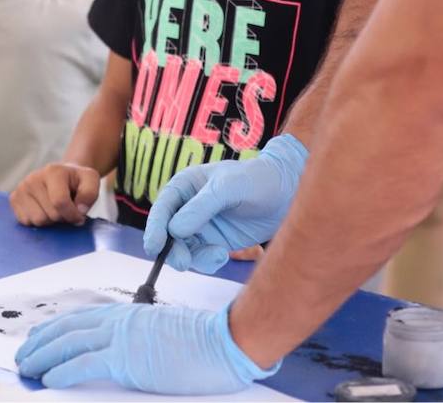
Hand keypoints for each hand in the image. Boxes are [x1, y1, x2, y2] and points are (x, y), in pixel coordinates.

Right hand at [10, 163, 100, 225]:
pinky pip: (25, 222)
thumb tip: (79, 210)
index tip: (79, 216)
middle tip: (66, 209)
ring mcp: (21, 188)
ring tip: (54, 208)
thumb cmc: (76, 181)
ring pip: (37, 220)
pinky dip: (37, 221)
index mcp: (53, 171)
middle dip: (62, 218)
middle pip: (49, 215)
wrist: (61, 176)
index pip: (60, 202)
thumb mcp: (91, 181)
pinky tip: (43, 209)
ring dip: (49, 221)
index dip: (72, 215)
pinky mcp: (14, 198)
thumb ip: (90, 194)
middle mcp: (33, 178)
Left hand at [15, 304, 276, 393]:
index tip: (37, 338)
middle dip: (40, 342)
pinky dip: (63, 371)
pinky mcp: (127, 358)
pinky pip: (85, 364)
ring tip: (27, 367)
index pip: (79, 318)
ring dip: (43, 356)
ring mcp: (122, 339)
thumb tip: (116, 352)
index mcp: (127, 315)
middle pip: (68, 329)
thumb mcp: (160, 332)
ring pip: (69, 344)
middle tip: (22, 356)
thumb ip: (135, 337)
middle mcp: (119, 321)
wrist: (222, 341)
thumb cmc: (200, 341)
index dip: (54, 329)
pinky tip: (49, 379)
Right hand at [144, 134, 307, 273]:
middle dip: (173, 249)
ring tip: (217, 256)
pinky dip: (207, 262)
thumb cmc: (258, 180)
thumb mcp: (229, 187)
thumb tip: (174, 230)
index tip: (155, 247)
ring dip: (194, 258)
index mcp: (186, 185)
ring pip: (184, 249)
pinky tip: (222, 257)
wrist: (287, 193)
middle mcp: (188, 207)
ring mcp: (201, 226)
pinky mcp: (215, 241)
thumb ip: (201, 207)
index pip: (163, 208)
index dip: (155, 228)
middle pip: (168, 233)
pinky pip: (201, 257)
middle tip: (184, 262)